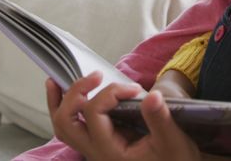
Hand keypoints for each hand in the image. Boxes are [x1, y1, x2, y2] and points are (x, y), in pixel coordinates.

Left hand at [46, 71, 204, 160]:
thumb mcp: (173, 142)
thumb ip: (160, 119)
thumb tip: (152, 95)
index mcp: (110, 152)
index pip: (95, 113)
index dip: (111, 92)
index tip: (136, 89)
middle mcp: (96, 154)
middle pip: (66, 122)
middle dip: (75, 94)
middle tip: (96, 76)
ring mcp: (94, 151)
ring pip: (63, 127)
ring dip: (60, 102)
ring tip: (56, 81)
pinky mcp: (98, 146)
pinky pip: (72, 129)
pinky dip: (65, 110)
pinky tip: (66, 95)